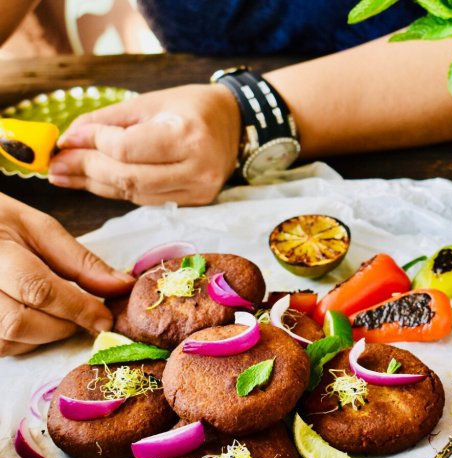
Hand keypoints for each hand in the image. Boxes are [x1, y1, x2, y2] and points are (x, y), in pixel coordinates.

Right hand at [0, 194, 133, 355]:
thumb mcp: (40, 228)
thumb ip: (81, 262)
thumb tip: (123, 287)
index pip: (38, 288)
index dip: (78, 309)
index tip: (105, 319)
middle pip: (19, 323)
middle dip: (62, 326)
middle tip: (83, 316)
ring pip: (5, 342)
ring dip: (42, 337)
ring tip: (56, 315)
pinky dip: (22, 342)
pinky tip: (32, 321)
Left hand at [48, 84, 240, 205]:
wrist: (235, 124)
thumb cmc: (191, 107)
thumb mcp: (150, 102)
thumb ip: (108, 121)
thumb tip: (69, 139)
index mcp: (187, 135)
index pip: (127, 148)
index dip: (91, 145)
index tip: (65, 140)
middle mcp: (197, 168)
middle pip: (128, 177)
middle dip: (87, 170)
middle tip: (55, 166)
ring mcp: (199, 190)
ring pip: (136, 194)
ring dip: (98, 185)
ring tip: (69, 174)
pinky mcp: (197, 201)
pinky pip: (149, 200)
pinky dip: (120, 190)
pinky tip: (98, 181)